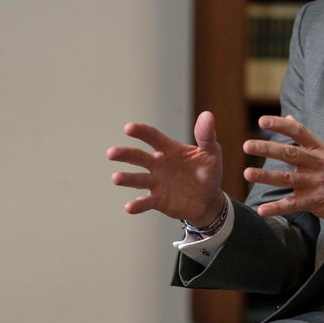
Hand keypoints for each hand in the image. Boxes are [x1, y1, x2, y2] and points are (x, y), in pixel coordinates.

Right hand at [107, 111, 225, 225]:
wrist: (209, 199)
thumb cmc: (207, 172)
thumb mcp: (211, 152)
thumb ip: (206, 136)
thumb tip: (207, 115)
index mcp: (169, 149)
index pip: (153, 137)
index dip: (141, 132)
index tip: (129, 128)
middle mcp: (158, 164)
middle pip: (138, 157)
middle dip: (125, 154)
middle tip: (112, 153)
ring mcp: (156, 182)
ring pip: (138, 179)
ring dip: (126, 178)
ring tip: (116, 178)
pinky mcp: (158, 200)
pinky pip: (146, 202)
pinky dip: (137, 205)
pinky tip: (130, 207)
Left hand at [243, 115, 323, 233]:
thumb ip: (306, 139)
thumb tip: (289, 117)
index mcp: (319, 150)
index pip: (299, 132)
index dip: (280, 125)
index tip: (262, 121)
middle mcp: (318, 163)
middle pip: (290, 153)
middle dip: (268, 148)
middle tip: (247, 146)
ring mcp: (317, 183)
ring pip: (288, 177)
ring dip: (266, 176)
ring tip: (247, 173)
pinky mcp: (316, 201)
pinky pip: (293, 204)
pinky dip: (276, 208)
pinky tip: (262, 210)